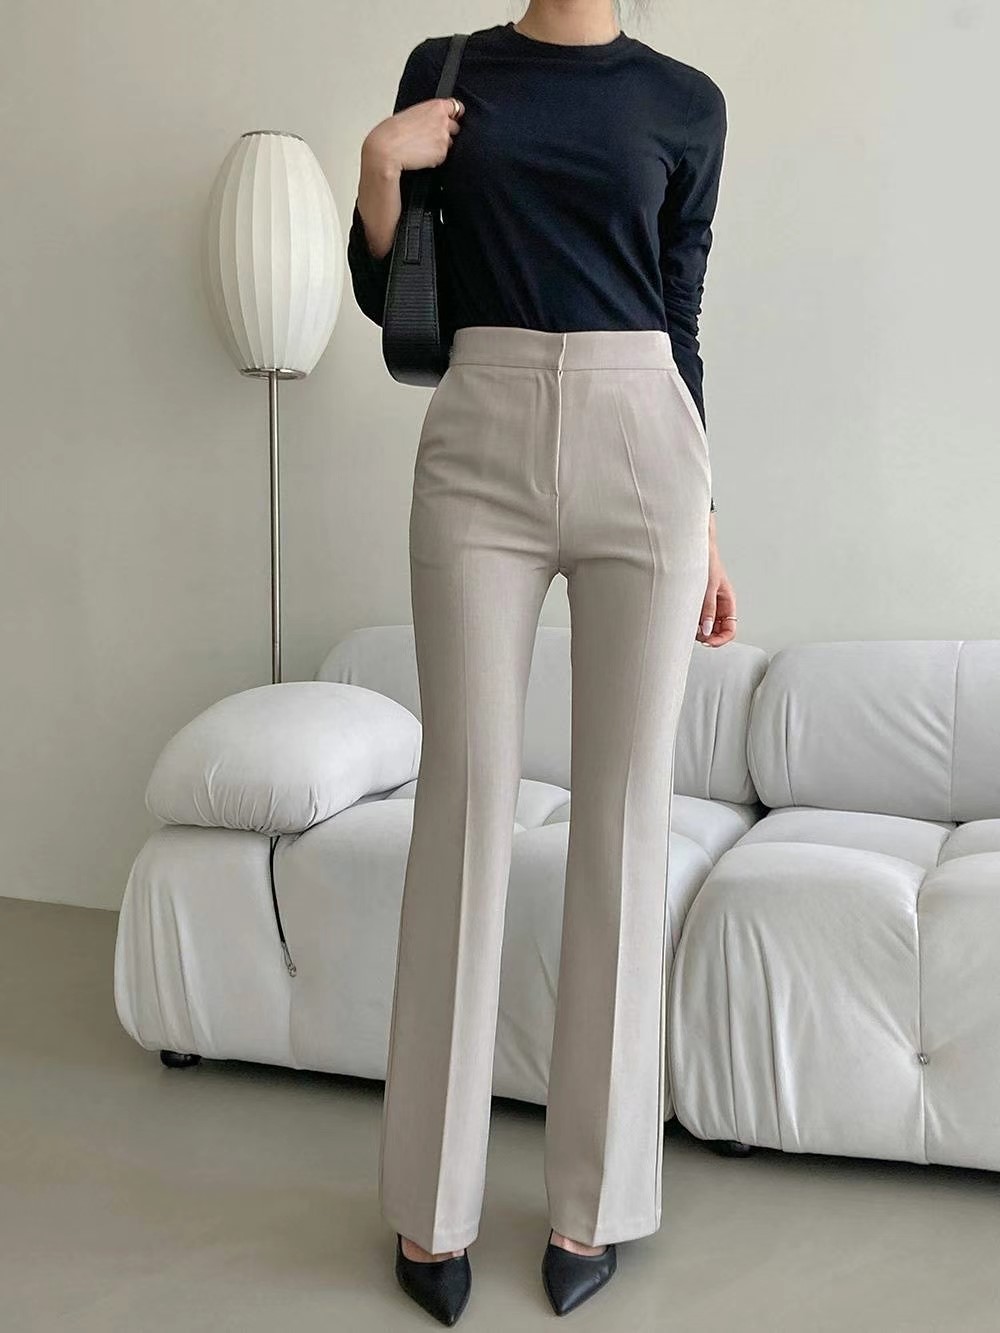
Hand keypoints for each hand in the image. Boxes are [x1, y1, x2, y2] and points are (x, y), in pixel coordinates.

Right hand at [363, 96, 464, 177]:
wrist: (387, 148)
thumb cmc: (393, 131)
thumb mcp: (412, 113)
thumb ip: (428, 114)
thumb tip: (434, 120)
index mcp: (436, 106)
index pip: (456, 106)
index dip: (453, 114)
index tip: (451, 117)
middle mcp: (444, 121)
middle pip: (455, 126)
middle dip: (446, 131)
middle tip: (430, 136)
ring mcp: (444, 138)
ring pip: (449, 143)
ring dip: (440, 145)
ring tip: (422, 146)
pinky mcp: (441, 154)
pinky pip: (442, 156)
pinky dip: (434, 157)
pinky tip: (421, 155)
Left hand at [696, 517, 736, 645]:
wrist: (692, 546)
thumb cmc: (706, 560)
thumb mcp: (708, 586)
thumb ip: (708, 609)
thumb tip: (708, 630)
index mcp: (727, 601)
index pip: (730, 629)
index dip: (721, 639)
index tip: (708, 642)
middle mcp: (718, 605)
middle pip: (717, 631)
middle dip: (707, 636)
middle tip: (695, 633)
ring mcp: (706, 605)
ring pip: (705, 627)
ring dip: (697, 629)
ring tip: (688, 623)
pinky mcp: (695, 602)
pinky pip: (695, 618)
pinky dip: (690, 622)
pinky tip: (684, 618)